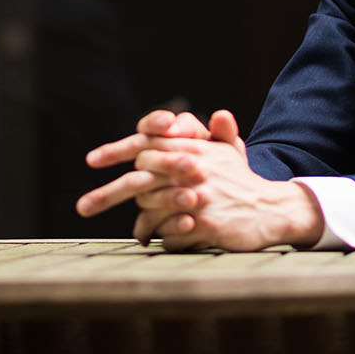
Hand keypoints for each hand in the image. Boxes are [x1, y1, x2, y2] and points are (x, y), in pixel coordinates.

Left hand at [78, 109, 324, 250]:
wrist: (271, 210)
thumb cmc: (241, 180)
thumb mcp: (227, 150)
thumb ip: (206, 133)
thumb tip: (208, 112)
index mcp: (192, 149)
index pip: (145, 146)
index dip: (116, 152)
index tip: (92, 160)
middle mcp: (193, 170)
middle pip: (139, 181)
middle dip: (107, 195)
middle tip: (82, 207)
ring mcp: (199, 198)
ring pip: (150, 210)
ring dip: (142, 223)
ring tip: (141, 232)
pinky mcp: (206, 226)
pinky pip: (169, 235)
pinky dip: (162, 239)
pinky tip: (163, 241)